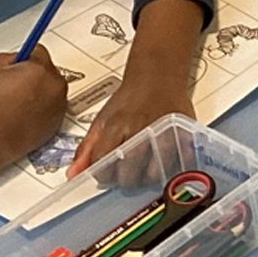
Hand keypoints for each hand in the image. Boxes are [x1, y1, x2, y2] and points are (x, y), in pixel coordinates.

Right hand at [0, 46, 67, 165]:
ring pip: (51, 90)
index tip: (20, 62)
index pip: (38, 50)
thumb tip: (17, 60)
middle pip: (48, 71)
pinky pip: (52, 109)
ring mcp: (59, 105)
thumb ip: (9, 57)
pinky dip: (42, 109)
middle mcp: (55, 85)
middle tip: (14, 85)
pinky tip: (23, 114)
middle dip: (34, 75)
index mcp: (41, 68)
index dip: (25, 57)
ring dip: (39, 92)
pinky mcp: (57, 122)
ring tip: (17, 102)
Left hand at [67, 77, 194, 178]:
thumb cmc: (129, 99)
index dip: (102, 173)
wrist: (156, 77)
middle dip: (125, 179)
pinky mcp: (185, 137)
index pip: (103, 165)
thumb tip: (73, 175)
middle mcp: (140, 131)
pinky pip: (178, 166)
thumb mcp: (102, 120)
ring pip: (153, 175)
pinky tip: (164, 162)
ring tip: (145, 168)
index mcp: (116, 126)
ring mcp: (165, 135)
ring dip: (147, 177)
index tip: (106, 173)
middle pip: (129, 175)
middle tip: (126, 173)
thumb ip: (87, 149)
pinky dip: (171, 169)